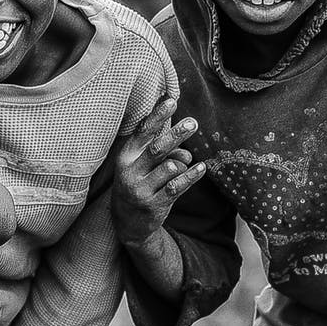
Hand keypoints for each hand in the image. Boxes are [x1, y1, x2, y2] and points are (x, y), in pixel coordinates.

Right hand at [111, 98, 204, 245]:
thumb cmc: (139, 184)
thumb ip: (162, 153)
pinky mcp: (154, 204)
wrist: (128, 224)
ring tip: (187, 159)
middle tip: (193, 123)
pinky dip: (191, 176)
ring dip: (183, 162)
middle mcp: (129, 172)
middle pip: (157, 149)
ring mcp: (141, 190)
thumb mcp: (142, 166)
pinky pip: (177, 186)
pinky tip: (202, 168)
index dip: (157, 116)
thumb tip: (186, 151)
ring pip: (170, 168)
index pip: (141, 132)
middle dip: (176, 134)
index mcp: (125, 157)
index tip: (172, 101)